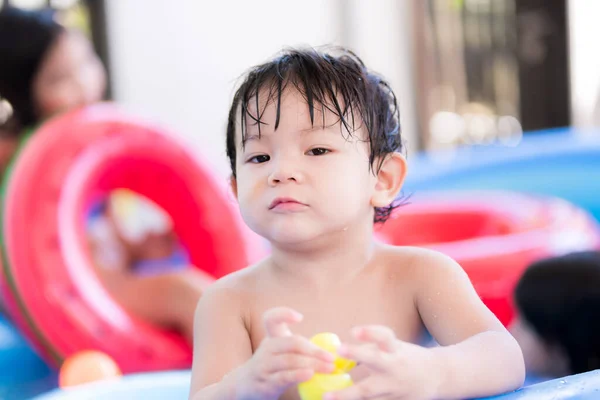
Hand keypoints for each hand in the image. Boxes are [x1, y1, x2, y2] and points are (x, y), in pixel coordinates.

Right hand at [235, 307, 335, 399]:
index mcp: (272, 337)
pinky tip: (310, 374)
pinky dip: (298, 374)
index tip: (300, 317)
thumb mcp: (280, 352)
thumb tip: (334, 350)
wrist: (245, 386)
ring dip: (313, 363)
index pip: (271, 318)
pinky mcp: (265, 382)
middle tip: (331, 357)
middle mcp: (267, 349)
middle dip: (314, 350)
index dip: (284, 314)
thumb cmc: (272, 366)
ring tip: (329, 368)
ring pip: (290, 360)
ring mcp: (264, 366)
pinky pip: (284, 377)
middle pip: (291, 343)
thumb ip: (299, 348)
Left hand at [324, 326, 442, 399]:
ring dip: (347, 394)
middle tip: (340, 349)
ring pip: (369, 391)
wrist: (437, 376)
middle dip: (358, 354)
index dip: (370, 332)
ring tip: (327, 396)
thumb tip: (339, 353)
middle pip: (375, 360)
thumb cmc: (406, 357)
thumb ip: (370, 347)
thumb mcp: (393, 347)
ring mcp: (395, 387)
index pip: (384, 336)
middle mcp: (395, 366)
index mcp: (395, 349)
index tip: (353, 330)